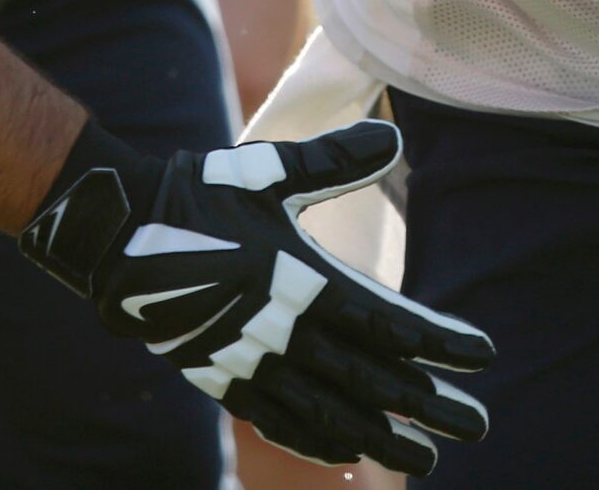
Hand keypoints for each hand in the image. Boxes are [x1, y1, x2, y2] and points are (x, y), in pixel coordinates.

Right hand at [22, 120, 493, 475]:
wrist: (116, 234)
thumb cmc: (198, 193)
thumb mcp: (267, 169)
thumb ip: (332, 160)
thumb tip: (393, 139)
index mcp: (299, 277)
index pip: (388, 321)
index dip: (439, 341)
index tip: (483, 356)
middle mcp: (280, 330)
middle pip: (371, 378)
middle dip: (429, 405)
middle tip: (476, 426)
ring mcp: (250, 362)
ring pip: (332, 412)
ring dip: (384, 439)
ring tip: (426, 461)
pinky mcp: (221, 379)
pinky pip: (281, 420)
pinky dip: (319, 439)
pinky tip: (348, 451)